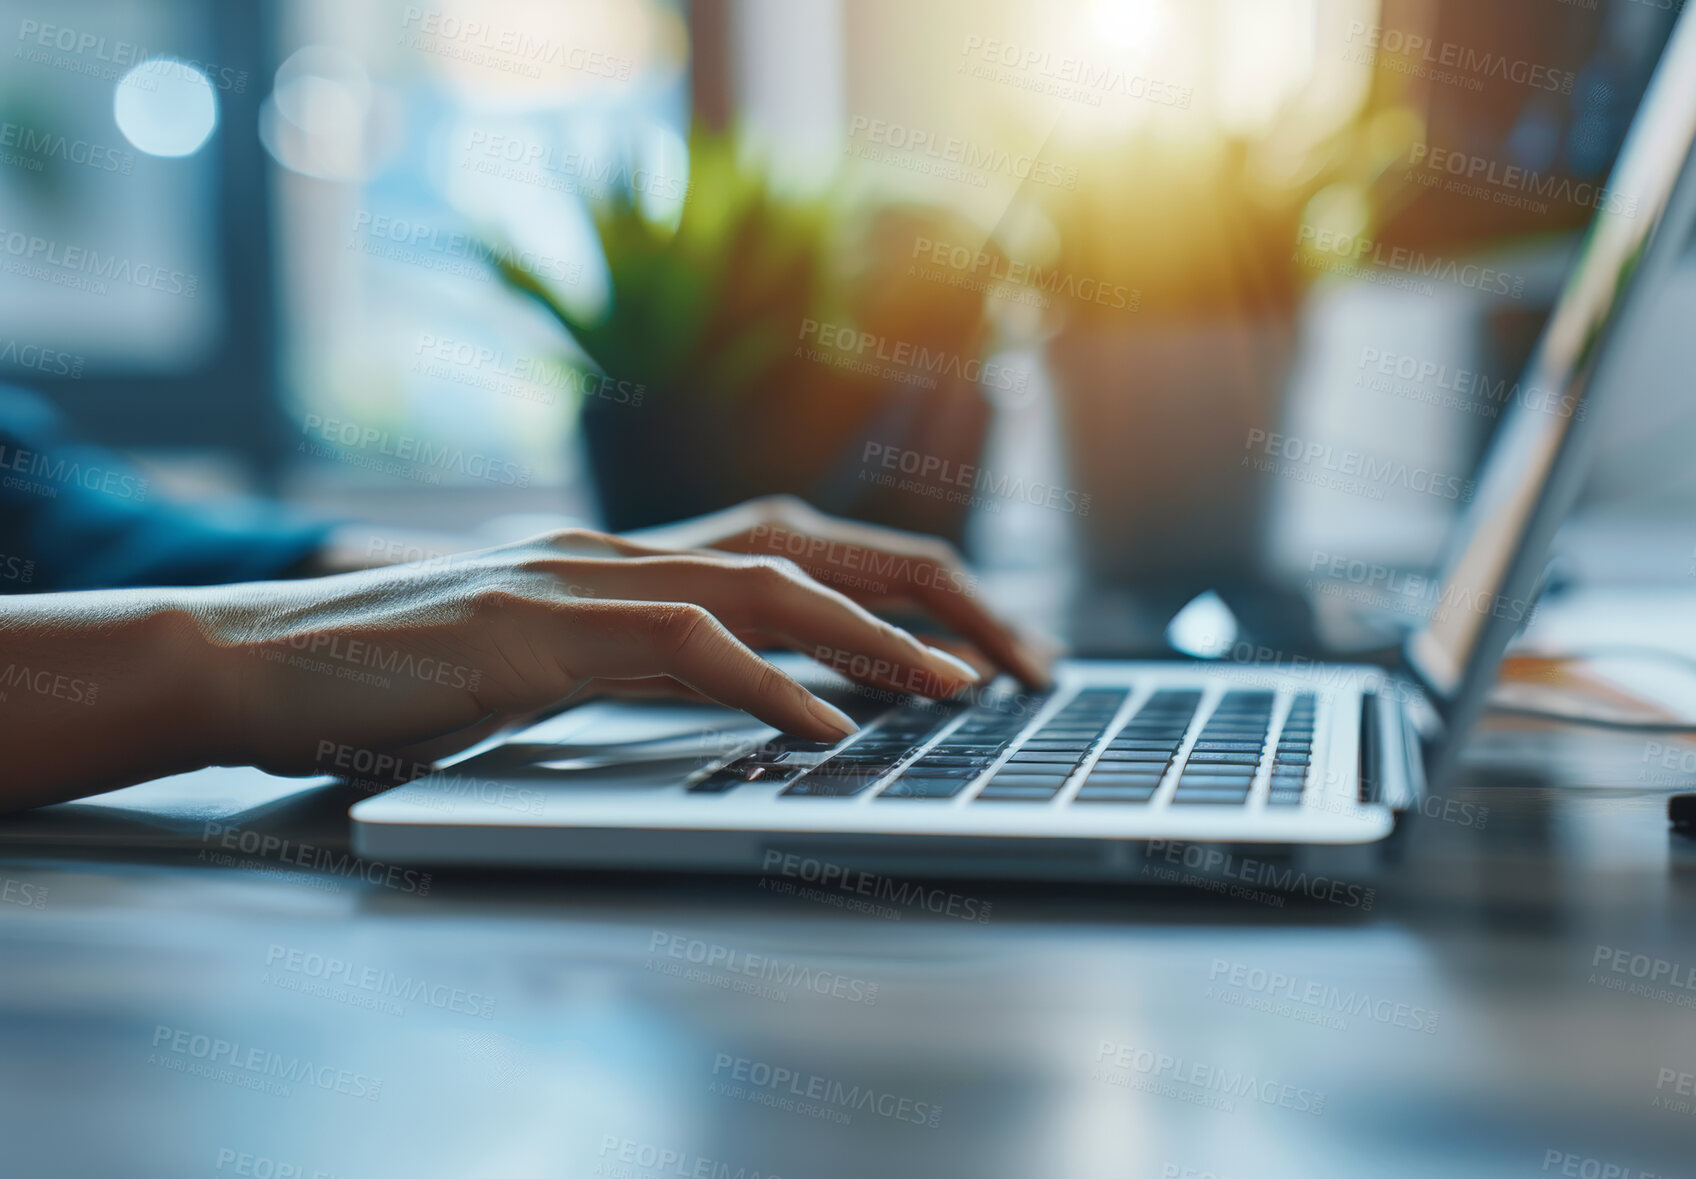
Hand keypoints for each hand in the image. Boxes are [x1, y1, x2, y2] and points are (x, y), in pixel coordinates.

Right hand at [187, 526, 983, 778]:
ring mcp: (573, 583)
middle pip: (814, 546)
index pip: (803, 545)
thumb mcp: (552, 658)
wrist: (260, 658)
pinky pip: (674, 650)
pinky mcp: (526, 635)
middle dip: (933, 603)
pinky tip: (822, 733)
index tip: (984, 646)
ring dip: (870, 643)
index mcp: (633, 555)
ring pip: (760, 586)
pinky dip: (763, 688)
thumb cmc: (406, 673)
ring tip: (951, 696)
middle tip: (1023, 664)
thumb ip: (648, 659)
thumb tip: (768, 696)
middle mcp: (619, 550)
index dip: (904, 586)